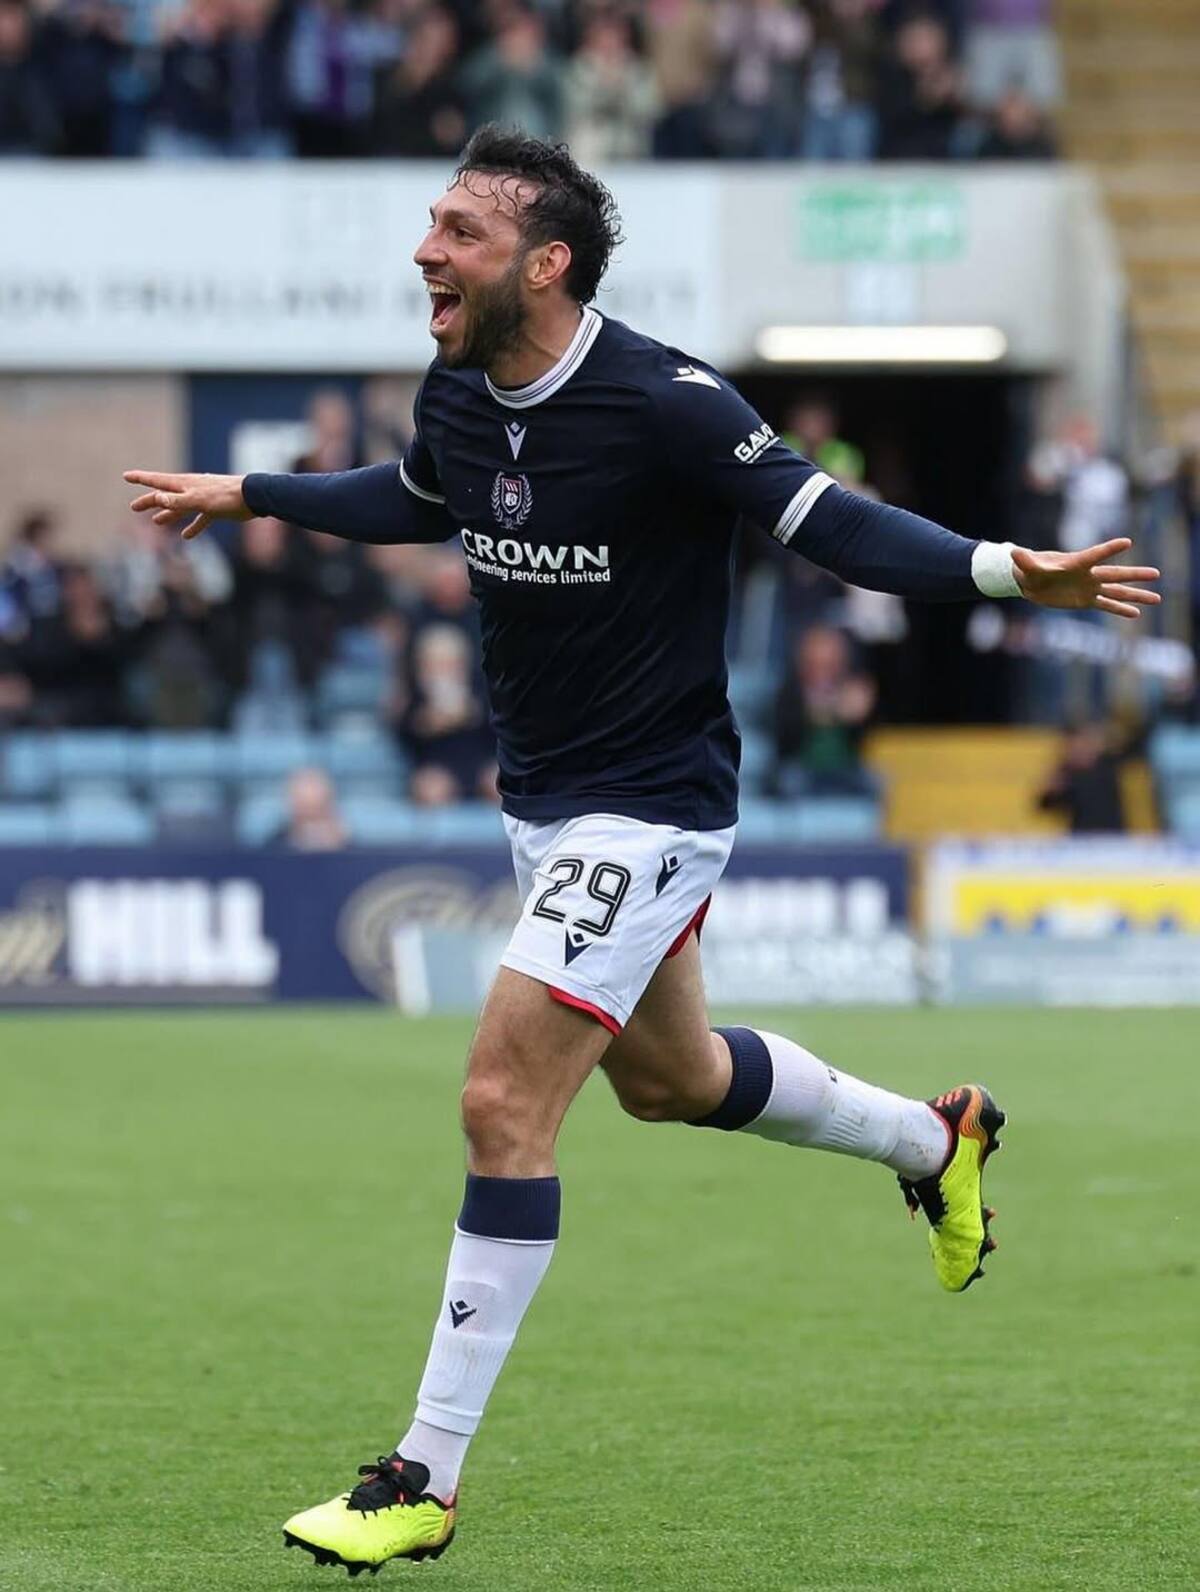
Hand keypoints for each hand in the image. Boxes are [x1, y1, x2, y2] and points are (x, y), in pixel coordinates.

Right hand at [123, 470, 251, 540]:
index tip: (126, 476)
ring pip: (180, 508)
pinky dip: (193, 527)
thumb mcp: (198, 500)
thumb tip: (157, 498)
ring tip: (156, 522)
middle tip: (134, 507)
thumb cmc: (225, 497)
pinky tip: (187, 536)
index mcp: (184, 485)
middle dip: (150, 501)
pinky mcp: (215, 510)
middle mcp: (191, 490)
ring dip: (168, 515)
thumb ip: (178, 501)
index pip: (157, 481)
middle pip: (165, 496)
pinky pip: (200, 519)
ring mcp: (203, 499)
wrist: (252, 497)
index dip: (141, 479)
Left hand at [1011, 538, 1160, 619]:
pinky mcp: (1086, 600)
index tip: (1128, 542)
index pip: (1095, 555)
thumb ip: (1024, 559)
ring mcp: (1089, 588)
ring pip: (1117, 592)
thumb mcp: (1027, 565)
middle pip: (1115, 574)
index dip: (1109, 549)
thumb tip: (1012, 551)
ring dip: (1136, 596)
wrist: (1031, 582)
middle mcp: (1088, 574)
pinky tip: (1136, 615)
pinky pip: (1106, 606)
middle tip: (1156, 574)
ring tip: (1157, 598)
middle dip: (1135, 575)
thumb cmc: (1031, 569)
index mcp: (1076, 563)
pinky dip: (1120, 610)